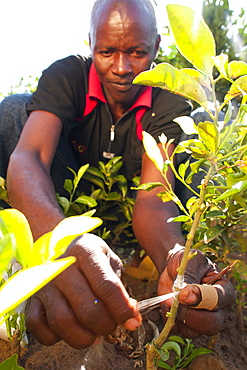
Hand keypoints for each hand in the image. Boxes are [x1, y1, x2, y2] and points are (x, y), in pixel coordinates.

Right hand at [26, 233, 141, 348]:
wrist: (59, 247)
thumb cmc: (90, 257)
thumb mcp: (109, 260)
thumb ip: (119, 286)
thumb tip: (130, 315)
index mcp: (84, 250)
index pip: (106, 285)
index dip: (122, 309)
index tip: (133, 322)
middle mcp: (61, 266)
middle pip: (86, 308)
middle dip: (106, 325)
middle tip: (112, 326)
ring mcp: (44, 283)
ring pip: (63, 321)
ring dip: (84, 337)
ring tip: (95, 334)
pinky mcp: (32, 299)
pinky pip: (40, 328)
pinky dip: (57, 337)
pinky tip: (72, 330)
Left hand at [158, 246, 235, 337]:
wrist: (173, 267)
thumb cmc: (187, 261)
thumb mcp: (190, 263)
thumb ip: (189, 279)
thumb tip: (187, 297)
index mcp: (223, 290)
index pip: (220, 301)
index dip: (202, 299)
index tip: (183, 293)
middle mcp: (216, 309)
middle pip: (211, 324)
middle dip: (190, 316)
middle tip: (174, 302)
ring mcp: (201, 318)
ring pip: (194, 332)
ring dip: (177, 318)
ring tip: (168, 300)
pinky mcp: (185, 323)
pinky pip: (178, 331)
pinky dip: (168, 320)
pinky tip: (165, 305)